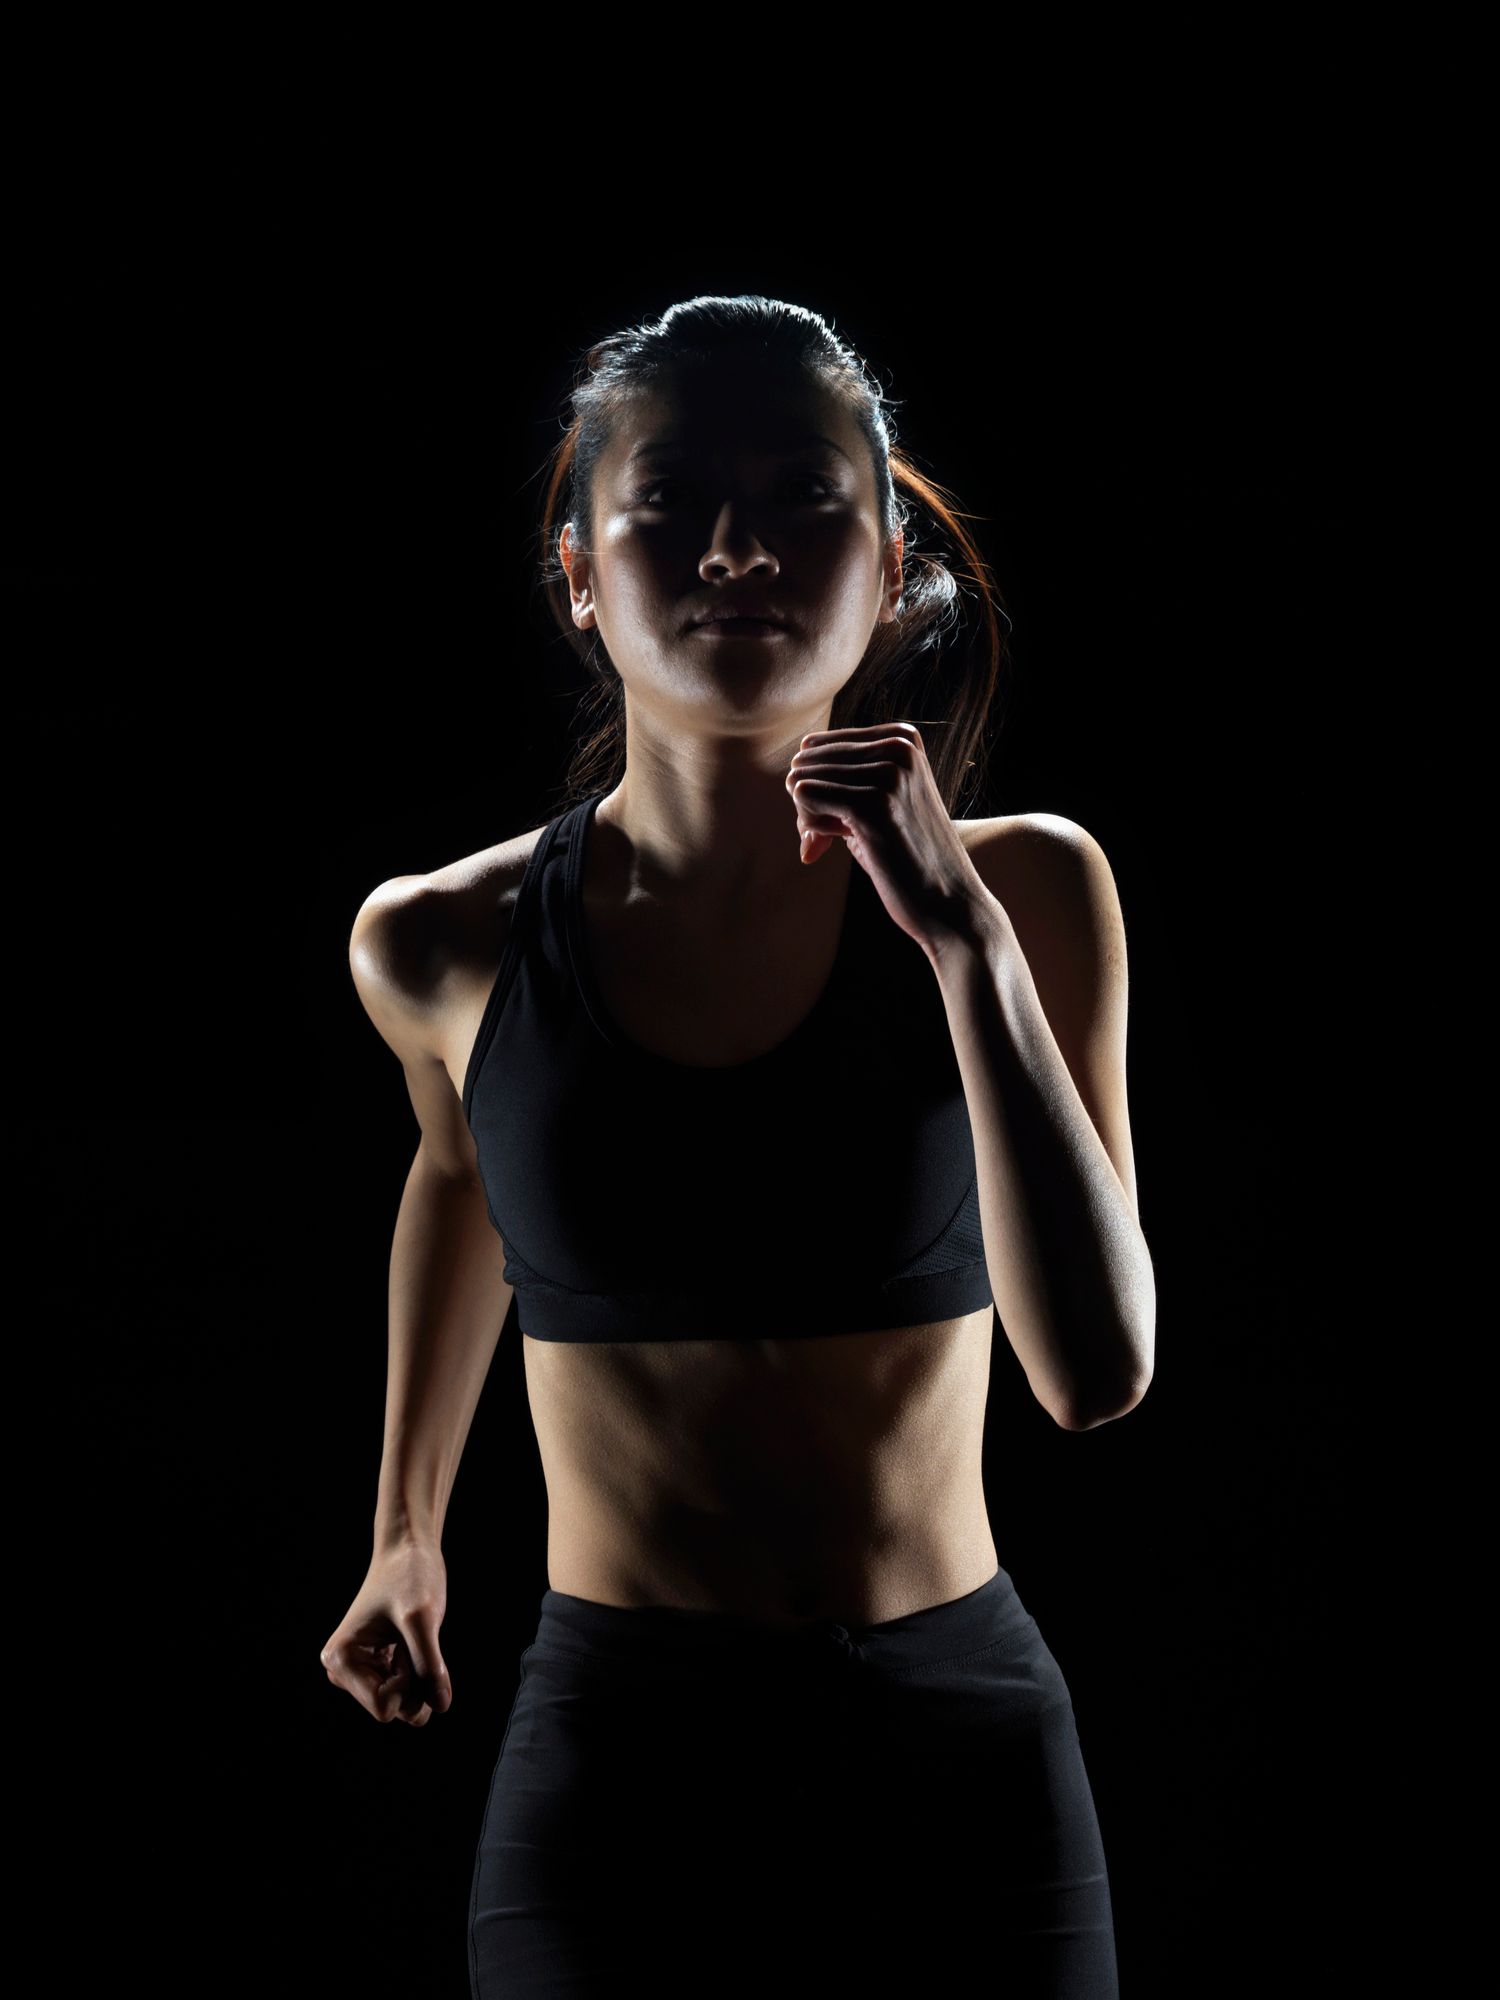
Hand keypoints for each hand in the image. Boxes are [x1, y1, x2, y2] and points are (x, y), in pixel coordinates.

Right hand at [320, 1539, 452, 1726]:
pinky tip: (410, 1641)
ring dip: (419, 1675)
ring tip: (411, 1638)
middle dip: (414, 1679)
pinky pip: (408, 1692)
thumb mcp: (423, 1618)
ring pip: (404, 1704)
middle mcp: (343, 1671)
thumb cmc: (409, 1575)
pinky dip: (419, 1669)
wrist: (408, 1550)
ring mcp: (360, 1672)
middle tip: (412, 1638)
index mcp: (340, 1660)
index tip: (409, 1645)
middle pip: (394, 1709)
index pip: (384, 1708)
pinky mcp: (378, 1668)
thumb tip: (440, 1705)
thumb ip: (429, 1665)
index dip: (409, 1682)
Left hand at [785, 722, 1001, 962]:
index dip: (815, 786)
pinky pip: (803, 796)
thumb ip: (842, 784)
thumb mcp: (880, 804)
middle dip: (807, 802)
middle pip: (806, 761)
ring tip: (836, 841)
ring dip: (807, 818)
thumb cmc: (906, 858)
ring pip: (800, 778)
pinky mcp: (873, 804)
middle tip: (829, 836)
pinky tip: (833, 846)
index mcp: (902, 739)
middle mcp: (898, 747)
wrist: (950, 904)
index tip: (835, 818)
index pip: (817, 746)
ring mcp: (888, 774)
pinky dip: (810, 828)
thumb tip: (790, 780)